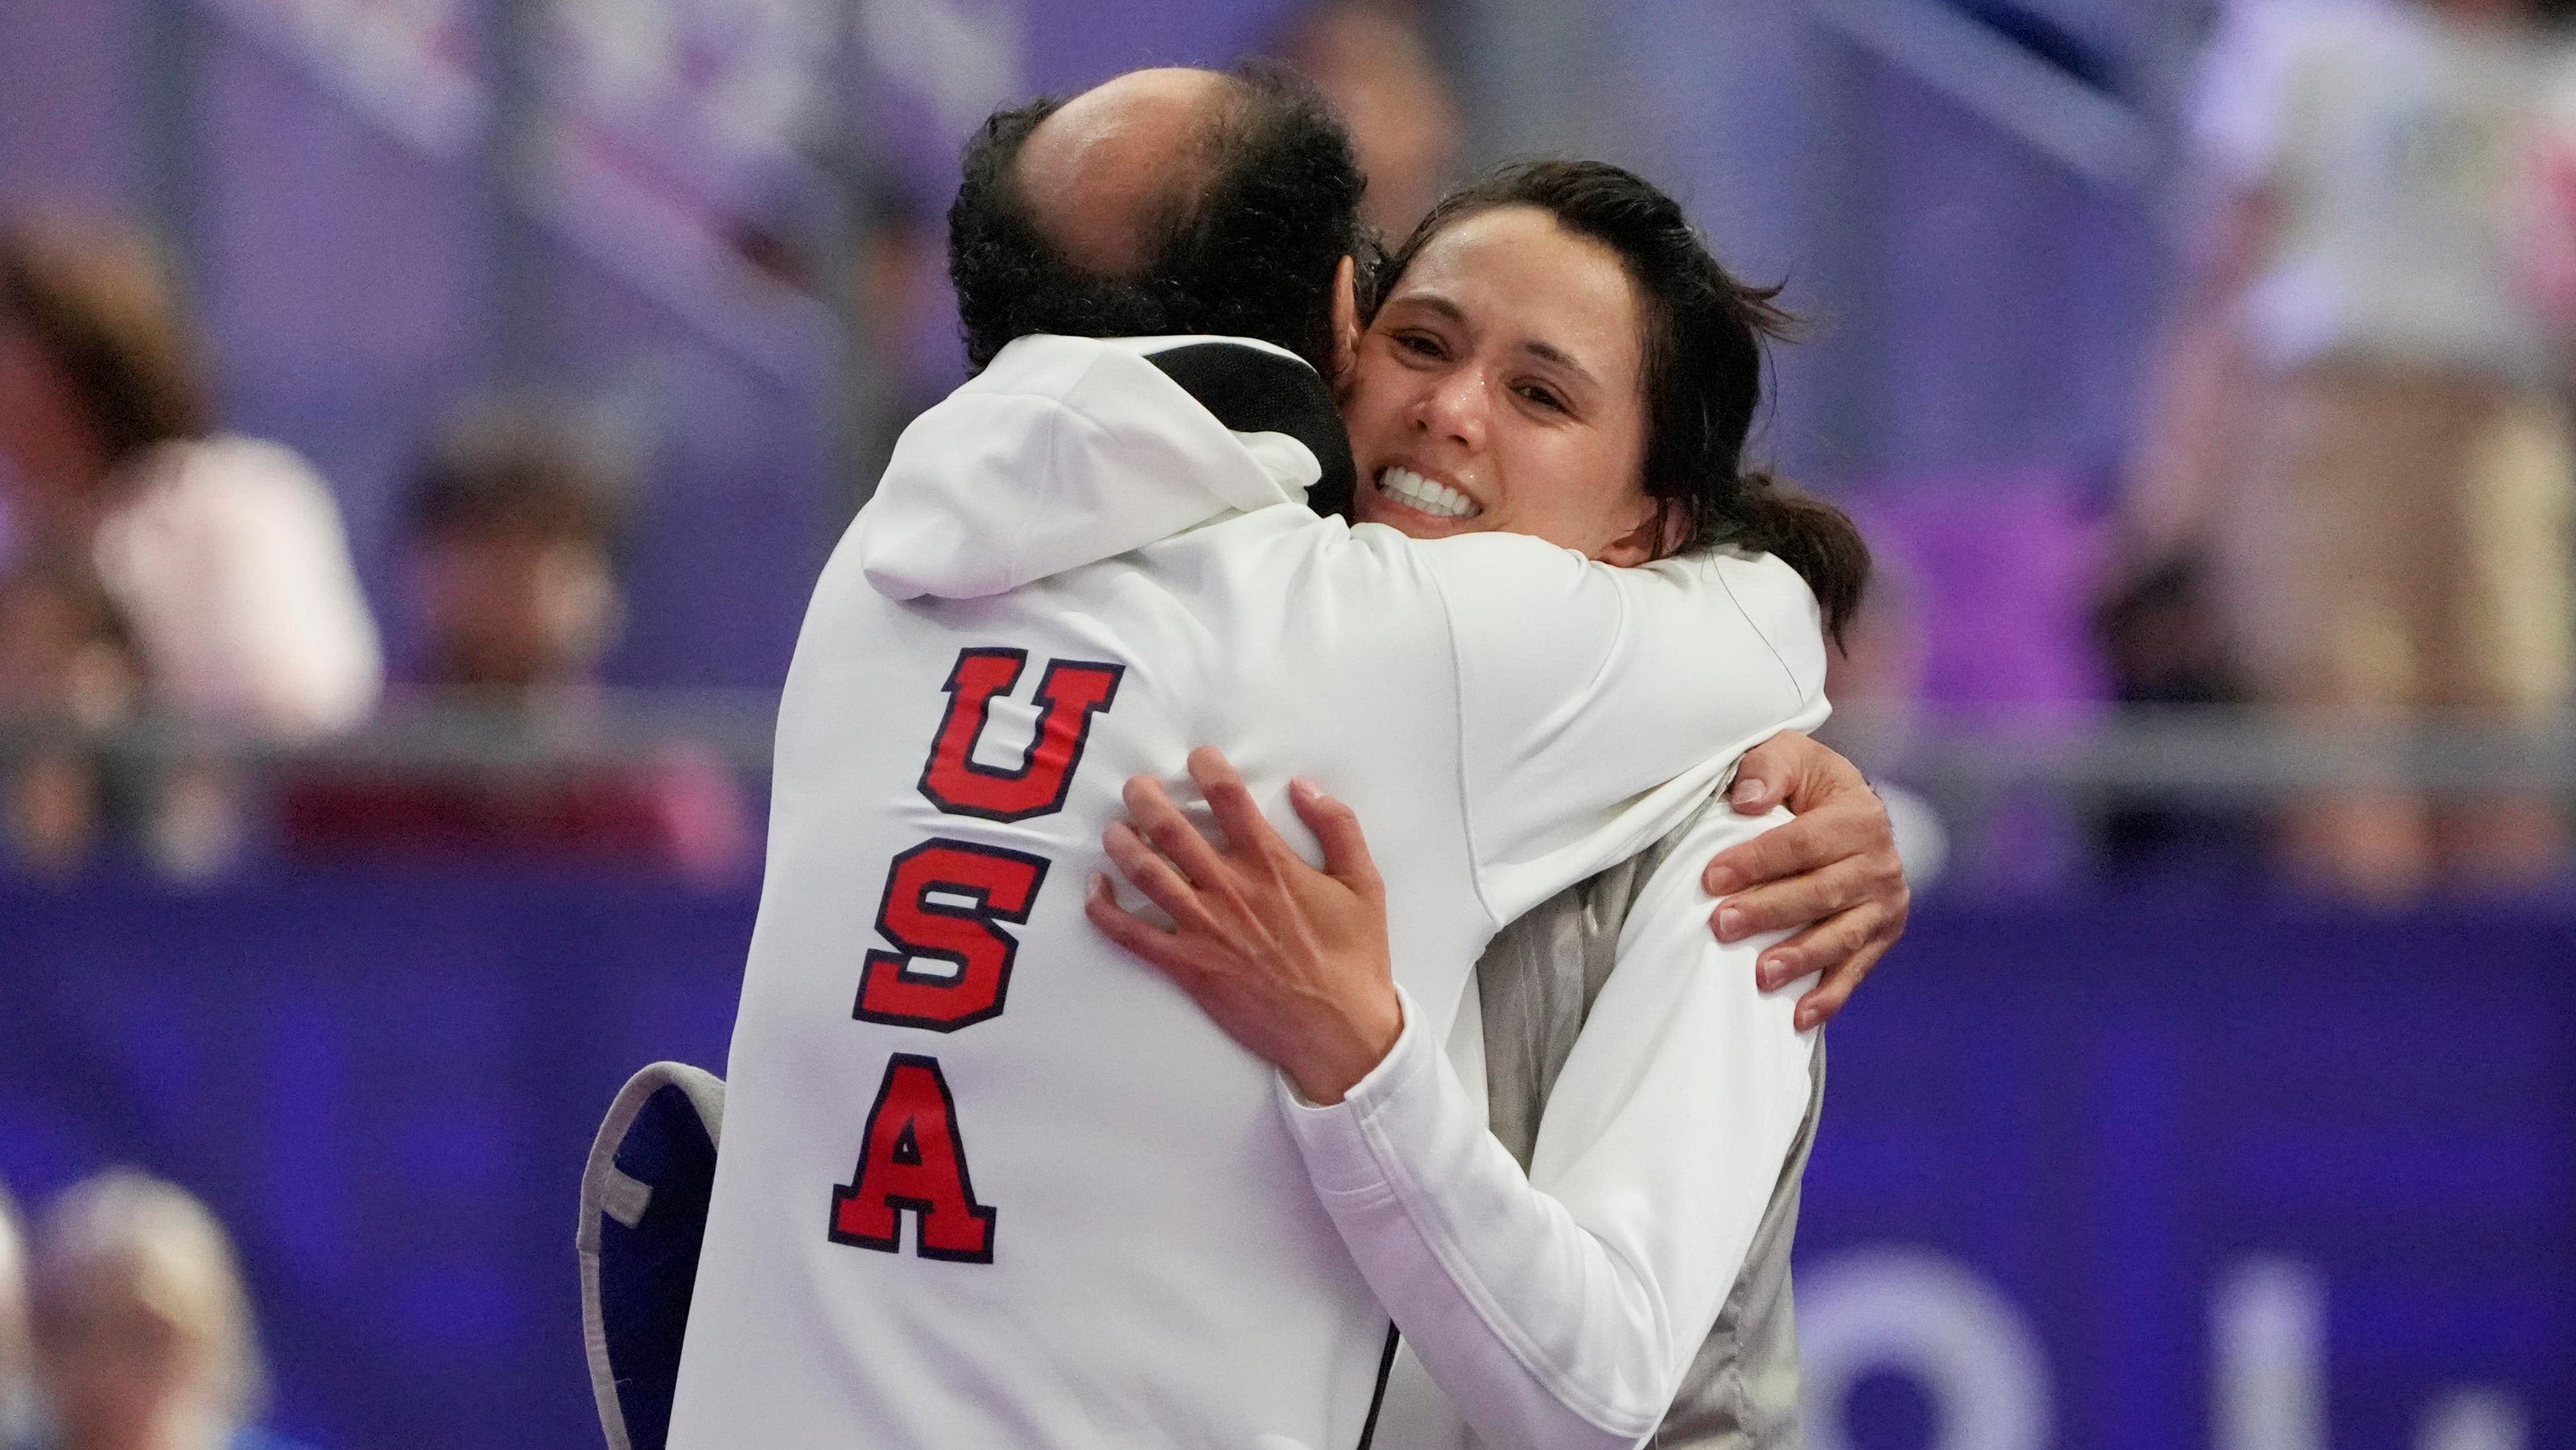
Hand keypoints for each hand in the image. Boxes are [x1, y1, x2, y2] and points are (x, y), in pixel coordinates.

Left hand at [1084, 746, 1400, 1104]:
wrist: (1339, 1032)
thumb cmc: (1354, 958)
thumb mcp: (1365, 883)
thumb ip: (1338, 826)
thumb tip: (1304, 785)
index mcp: (1271, 864)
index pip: (1227, 798)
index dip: (1206, 767)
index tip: (1198, 757)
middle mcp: (1229, 888)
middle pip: (1170, 828)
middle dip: (1145, 798)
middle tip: (1136, 786)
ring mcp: (1203, 928)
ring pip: (1145, 873)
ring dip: (1121, 843)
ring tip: (1113, 827)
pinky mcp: (1187, 965)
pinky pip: (1131, 935)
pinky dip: (1103, 910)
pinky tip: (1094, 888)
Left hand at [1702, 731, 1908, 1030]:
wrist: (1846, 808)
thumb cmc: (1805, 783)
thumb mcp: (1788, 756)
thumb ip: (1767, 769)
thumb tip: (1749, 801)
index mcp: (1859, 815)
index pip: (1803, 843)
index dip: (1756, 861)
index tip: (1710, 878)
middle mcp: (1881, 863)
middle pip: (1820, 893)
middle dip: (1769, 912)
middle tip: (1722, 926)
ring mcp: (1885, 904)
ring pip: (1840, 937)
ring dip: (1800, 958)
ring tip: (1760, 975)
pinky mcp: (1882, 936)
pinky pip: (1855, 971)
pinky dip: (1828, 997)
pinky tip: (1797, 1017)